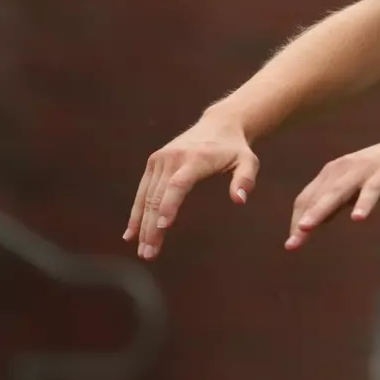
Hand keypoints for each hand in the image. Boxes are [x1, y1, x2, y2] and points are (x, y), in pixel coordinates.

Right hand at [126, 112, 258, 259]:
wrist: (220, 125)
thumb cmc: (236, 149)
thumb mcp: (248, 161)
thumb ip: (245, 179)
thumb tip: (239, 200)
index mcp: (196, 158)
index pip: (178, 184)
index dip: (169, 205)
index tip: (163, 227)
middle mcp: (173, 158)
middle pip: (158, 196)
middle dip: (152, 227)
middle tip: (149, 254)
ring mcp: (161, 159)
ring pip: (147, 196)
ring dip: (142, 225)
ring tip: (143, 251)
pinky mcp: (154, 162)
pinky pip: (142, 190)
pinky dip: (136, 212)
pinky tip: (130, 234)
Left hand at [285, 140, 379, 250]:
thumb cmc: (375, 174)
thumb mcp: (350, 189)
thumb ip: (332, 204)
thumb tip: (309, 224)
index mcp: (331, 174)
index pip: (307, 198)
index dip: (297, 219)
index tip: (292, 242)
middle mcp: (341, 170)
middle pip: (317, 197)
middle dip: (303, 219)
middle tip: (292, 242)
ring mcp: (361, 171)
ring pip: (337, 192)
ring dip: (320, 210)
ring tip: (307, 228)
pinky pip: (371, 191)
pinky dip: (363, 204)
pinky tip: (358, 218)